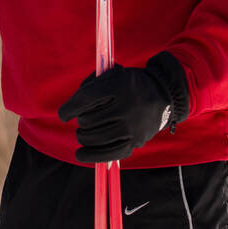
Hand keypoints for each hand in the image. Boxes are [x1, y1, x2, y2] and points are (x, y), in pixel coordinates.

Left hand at [58, 63, 173, 162]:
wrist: (164, 96)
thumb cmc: (131, 84)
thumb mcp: (115, 73)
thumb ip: (92, 83)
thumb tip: (72, 106)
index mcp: (118, 85)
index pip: (86, 98)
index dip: (70, 108)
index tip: (63, 115)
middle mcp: (125, 106)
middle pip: (88, 120)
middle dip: (81, 120)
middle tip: (84, 118)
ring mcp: (131, 126)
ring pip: (93, 137)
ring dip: (83, 135)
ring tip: (84, 132)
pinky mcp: (134, 142)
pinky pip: (108, 153)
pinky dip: (90, 155)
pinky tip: (80, 154)